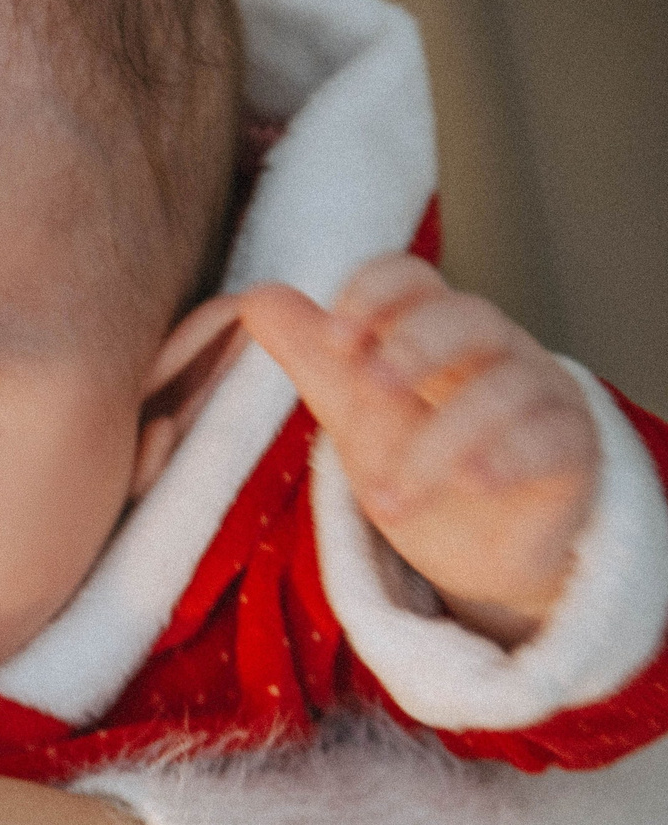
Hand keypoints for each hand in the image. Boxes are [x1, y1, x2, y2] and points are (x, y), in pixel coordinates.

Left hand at [238, 254, 598, 647]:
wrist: (476, 544)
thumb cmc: (417, 457)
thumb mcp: (352, 409)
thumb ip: (311, 356)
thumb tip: (254, 297)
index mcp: (433, 331)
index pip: (411, 280)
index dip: (375, 293)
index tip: (334, 337)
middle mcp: (493, 351)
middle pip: (468, 316)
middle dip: (416, 344)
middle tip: (369, 386)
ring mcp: (539, 396)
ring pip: (503, 388)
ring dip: (439, 441)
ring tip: (388, 499)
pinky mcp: (570, 450)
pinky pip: (552, 439)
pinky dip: (510, 457)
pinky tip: (475, 481)